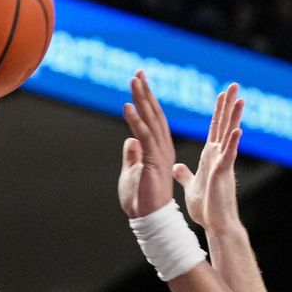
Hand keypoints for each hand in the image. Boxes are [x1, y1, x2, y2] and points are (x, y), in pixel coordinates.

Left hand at [118, 71, 175, 217]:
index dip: (146, 100)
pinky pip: (144, 136)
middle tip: (138, 72)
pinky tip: (128, 106)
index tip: (139, 81)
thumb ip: (133, 155)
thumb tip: (130, 140)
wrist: (149, 218)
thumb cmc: (141, 200)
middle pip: (154, 115)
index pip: (153, 120)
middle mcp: (163, 148)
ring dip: (142, 100)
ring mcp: (160, 154)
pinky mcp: (154, 161)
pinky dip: (136, 121)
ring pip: (151, 121)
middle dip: (145, 92)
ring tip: (134, 81)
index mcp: (159, 150)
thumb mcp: (132, 172)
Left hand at [173, 84, 243, 232]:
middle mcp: (219, 157)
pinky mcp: (223, 175)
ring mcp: (223, 164)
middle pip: (224, 125)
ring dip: (234, 117)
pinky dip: (232, 143)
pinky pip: (229, 156)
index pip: (215, 129)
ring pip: (230, 136)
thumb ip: (185, 175)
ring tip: (239, 99)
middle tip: (234, 85)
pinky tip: (237, 130)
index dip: (218, 112)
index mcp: (210, 157)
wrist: (215, 225)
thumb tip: (176, 166)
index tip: (221, 94)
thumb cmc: (206, 208)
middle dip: (228, 105)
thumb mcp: (190, 186)